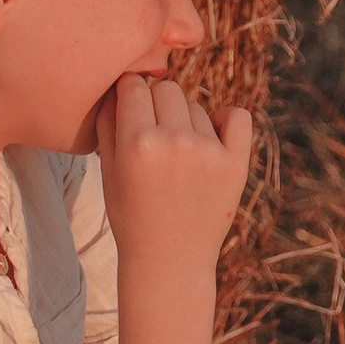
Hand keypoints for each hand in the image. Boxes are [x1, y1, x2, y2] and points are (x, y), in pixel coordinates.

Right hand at [95, 73, 252, 275]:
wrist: (169, 262)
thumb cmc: (131, 216)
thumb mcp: (108, 170)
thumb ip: (108, 122)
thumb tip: (119, 81)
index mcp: (136, 143)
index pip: (133, 86)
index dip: (128, 95)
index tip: (129, 109)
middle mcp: (174, 142)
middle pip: (166, 88)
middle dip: (156, 103)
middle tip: (153, 133)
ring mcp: (208, 152)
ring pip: (195, 106)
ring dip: (185, 121)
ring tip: (177, 156)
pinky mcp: (236, 163)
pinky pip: (236, 116)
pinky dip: (225, 120)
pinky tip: (211, 139)